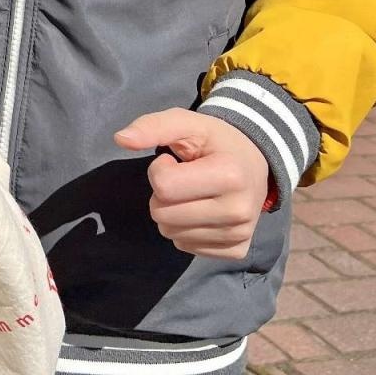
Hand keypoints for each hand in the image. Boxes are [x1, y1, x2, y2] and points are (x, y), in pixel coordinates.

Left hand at [115, 108, 269, 259]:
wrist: (255, 161)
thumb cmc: (215, 140)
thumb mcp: (186, 123)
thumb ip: (152, 127)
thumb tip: (120, 139)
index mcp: (229, 175)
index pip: (163, 187)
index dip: (158, 170)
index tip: (174, 161)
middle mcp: (238, 211)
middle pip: (162, 215)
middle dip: (162, 194)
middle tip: (183, 179)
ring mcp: (239, 234)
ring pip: (171, 233)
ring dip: (171, 212)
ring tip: (193, 194)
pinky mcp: (237, 251)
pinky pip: (186, 247)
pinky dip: (185, 229)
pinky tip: (203, 210)